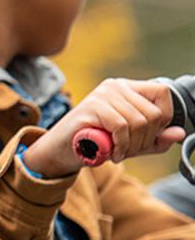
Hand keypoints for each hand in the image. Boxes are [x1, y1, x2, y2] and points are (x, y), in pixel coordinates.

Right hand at [22, 79, 184, 177]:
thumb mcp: (132, 142)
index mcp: (126, 88)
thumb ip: (156, 139)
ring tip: (120, 153)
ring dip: (133, 146)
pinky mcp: (92, 106)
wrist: (60, 151)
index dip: (164, 119)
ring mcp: (102, 94)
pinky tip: (114, 153)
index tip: (150, 136)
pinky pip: (121, 127)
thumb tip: (179, 133)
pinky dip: (122, 146)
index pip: (162, 93)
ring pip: (139, 122)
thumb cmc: (95, 143)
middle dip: (146, 140)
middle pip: (153, 113)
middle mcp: (115, 86)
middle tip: (130, 151)